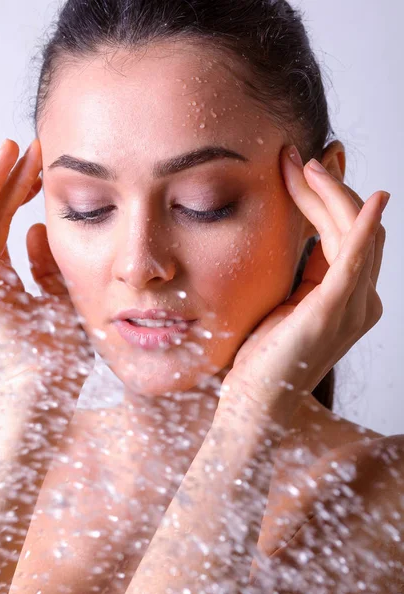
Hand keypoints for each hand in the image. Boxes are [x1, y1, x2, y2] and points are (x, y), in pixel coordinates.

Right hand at [0, 138, 93, 386]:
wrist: (50, 385)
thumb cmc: (59, 349)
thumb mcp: (60, 295)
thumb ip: (47, 264)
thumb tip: (39, 228)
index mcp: (5, 280)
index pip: (6, 224)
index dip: (20, 192)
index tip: (40, 166)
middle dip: (9, 178)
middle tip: (29, 146)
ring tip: (8, 148)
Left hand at [218, 145, 388, 420]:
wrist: (253, 402)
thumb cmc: (261, 356)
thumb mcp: (282, 303)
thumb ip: (300, 272)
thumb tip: (296, 232)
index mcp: (345, 296)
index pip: (341, 233)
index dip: (324, 196)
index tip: (300, 166)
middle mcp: (359, 299)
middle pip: (352, 226)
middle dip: (327, 187)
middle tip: (297, 157)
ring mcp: (352, 305)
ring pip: (356, 232)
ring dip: (332, 194)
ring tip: (303, 165)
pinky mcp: (335, 309)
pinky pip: (356, 260)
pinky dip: (366, 227)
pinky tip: (373, 201)